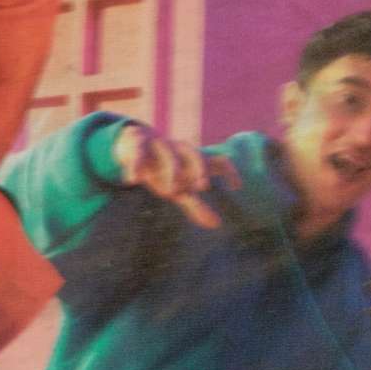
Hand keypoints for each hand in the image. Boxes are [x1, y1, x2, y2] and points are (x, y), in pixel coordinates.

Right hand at [113, 122, 230, 228]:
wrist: (134, 144)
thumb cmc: (163, 170)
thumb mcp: (180, 189)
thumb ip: (197, 206)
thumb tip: (217, 225)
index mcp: (194, 160)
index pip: (218, 161)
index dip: (229, 172)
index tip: (236, 188)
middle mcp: (180, 151)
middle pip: (194, 154)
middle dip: (199, 169)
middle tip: (202, 187)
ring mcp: (159, 146)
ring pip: (169, 154)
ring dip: (172, 170)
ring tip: (171, 191)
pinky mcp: (138, 146)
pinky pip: (139, 154)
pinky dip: (136, 165)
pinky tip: (133, 180)